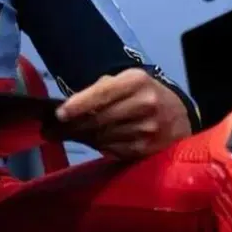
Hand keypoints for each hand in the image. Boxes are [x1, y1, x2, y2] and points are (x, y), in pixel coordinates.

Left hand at [54, 68, 193, 158]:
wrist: (180, 115)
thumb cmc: (145, 94)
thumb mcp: (127, 81)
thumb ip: (100, 91)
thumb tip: (66, 110)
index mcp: (136, 81)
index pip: (101, 94)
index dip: (77, 105)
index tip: (58, 114)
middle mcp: (144, 104)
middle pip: (98, 119)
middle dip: (70, 126)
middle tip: (50, 130)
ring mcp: (147, 130)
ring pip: (102, 137)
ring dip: (80, 138)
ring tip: (65, 135)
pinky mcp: (147, 150)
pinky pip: (112, 150)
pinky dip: (98, 147)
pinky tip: (91, 141)